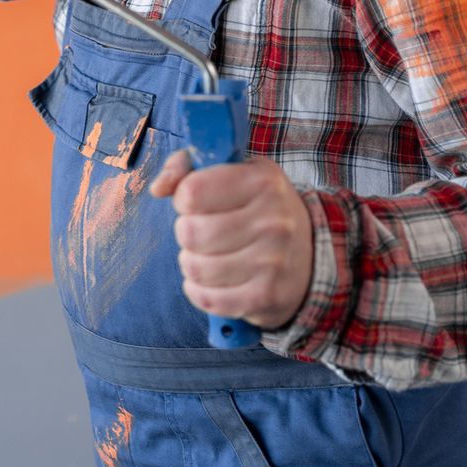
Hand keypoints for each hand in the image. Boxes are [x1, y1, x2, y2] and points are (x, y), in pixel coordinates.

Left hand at [149, 150, 314, 328]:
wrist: (308, 256)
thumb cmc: (256, 208)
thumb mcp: (232, 173)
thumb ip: (187, 168)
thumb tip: (158, 188)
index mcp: (263, 181)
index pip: (191, 191)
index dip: (184, 197)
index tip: (197, 202)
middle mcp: (274, 220)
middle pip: (189, 232)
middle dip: (186, 233)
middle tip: (202, 232)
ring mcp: (273, 261)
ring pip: (195, 268)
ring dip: (192, 263)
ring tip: (209, 255)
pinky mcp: (267, 297)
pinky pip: (207, 298)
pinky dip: (199, 291)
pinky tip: (212, 281)